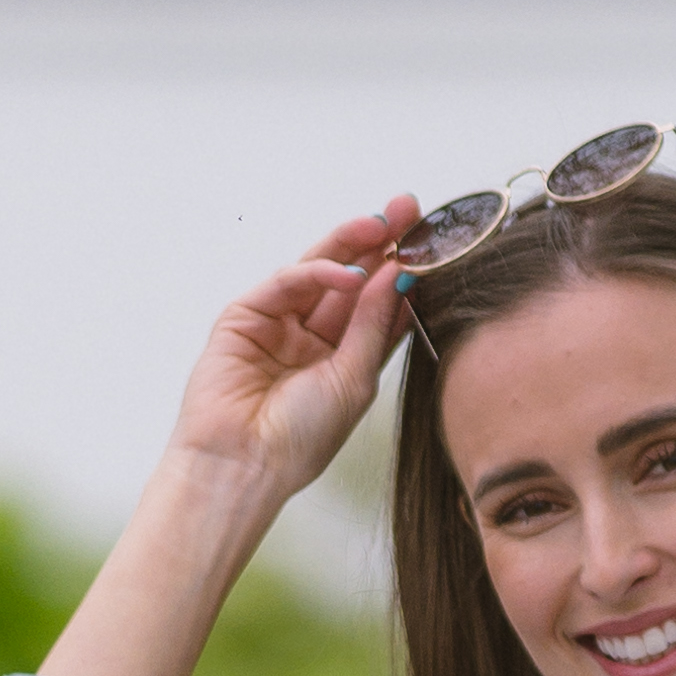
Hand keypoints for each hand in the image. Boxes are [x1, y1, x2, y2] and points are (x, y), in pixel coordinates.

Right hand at [161, 201, 422, 518]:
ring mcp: (277, 323)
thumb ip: (374, 323)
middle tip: (407, 210)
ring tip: (384, 224)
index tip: (432, 240)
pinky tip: (350, 272)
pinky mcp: (244, 316)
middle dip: (378, 243)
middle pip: (350, 279)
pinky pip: (285, 283)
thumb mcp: (354, 379)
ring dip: (351, 244)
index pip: (377, 304)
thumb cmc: (299, 439)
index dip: (402, 271)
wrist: (244, 465)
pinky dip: (317, 273)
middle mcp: (311, 337)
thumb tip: (399, 273)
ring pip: (318, 271)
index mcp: (342, 357)